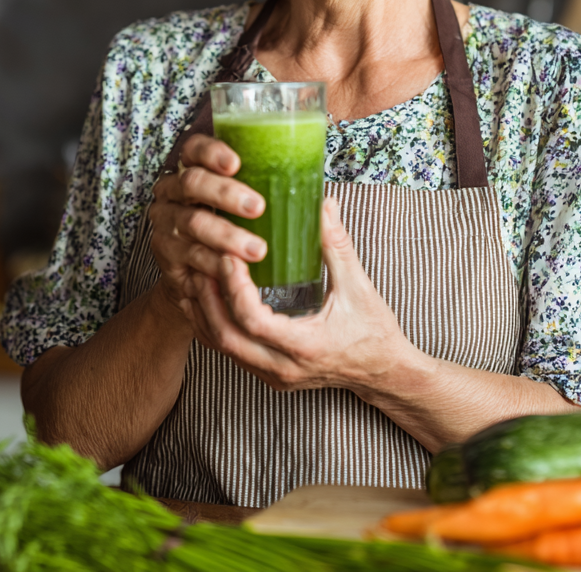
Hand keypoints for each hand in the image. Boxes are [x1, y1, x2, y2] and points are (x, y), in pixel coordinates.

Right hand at [148, 133, 267, 317]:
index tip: (237, 163)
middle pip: (192, 183)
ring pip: (194, 223)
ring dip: (227, 235)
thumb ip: (281, 201)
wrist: (201, 281)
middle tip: (258, 207)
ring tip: (257, 249)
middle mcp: (173, 194)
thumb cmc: (234, 231)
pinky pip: (192, 258)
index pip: (194, 149)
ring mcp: (167, 225)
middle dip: (225, 193)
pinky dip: (214, 264)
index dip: (211, 152)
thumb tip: (328, 205)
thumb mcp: (251, 208)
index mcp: (194, 170)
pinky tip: (235, 269)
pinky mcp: (168, 258)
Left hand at [183, 198, 415, 393]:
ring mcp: (273, 376)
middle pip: (226, 337)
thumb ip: (337, 245)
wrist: (383, 372)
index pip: (253, 321)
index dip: (234, 287)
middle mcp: (283, 367)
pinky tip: (208, 298)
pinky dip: (214, 324)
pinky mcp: (269, 375)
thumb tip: (324, 204)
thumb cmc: (374, 331)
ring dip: (205, 311)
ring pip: (222, 348)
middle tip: (202, 261)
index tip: (228, 255)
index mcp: (305, 346)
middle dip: (208, 298)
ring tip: (197, 274)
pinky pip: (231, 352)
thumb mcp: (359, 287)